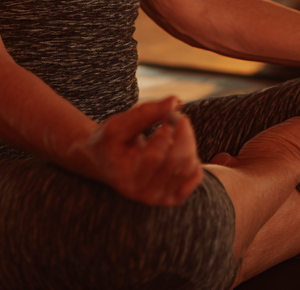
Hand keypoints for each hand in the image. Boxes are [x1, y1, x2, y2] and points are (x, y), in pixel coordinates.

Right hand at [76, 96, 202, 205]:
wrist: (104, 162)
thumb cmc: (110, 141)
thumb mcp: (118, 125)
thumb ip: (146, 113)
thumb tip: (176, 101)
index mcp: (127, 178)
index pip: (156, 156)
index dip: (165, 132)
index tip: (165, 117)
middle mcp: (144, 193)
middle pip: (177, 161)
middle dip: (182, 132)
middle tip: (176, 116)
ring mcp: (159, 198)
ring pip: (188, 166)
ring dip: (188, 141)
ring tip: (176, 130)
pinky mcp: (172, 197)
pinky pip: (195, 177)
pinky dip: (194, 157)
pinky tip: (180, 147)